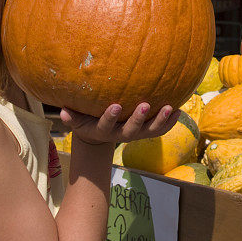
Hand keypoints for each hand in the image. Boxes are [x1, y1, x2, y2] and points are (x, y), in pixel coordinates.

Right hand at [59, 102, 179, 145]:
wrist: (99, 135)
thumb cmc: (86, 120)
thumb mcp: (76, 120)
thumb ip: (71, 116)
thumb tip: (62, 111)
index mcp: (104, 131)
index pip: (106, 125)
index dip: (110, 117)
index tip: (115, 106)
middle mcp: (121, 135)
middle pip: (132, 131)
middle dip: (139, 119)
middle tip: (146, 105)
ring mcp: (136, 134)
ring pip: (150, 131)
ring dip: (161, 121)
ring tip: (170, 108)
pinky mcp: (147, 132)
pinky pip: (160, 130)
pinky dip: (170, 122)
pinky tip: (180, 110)